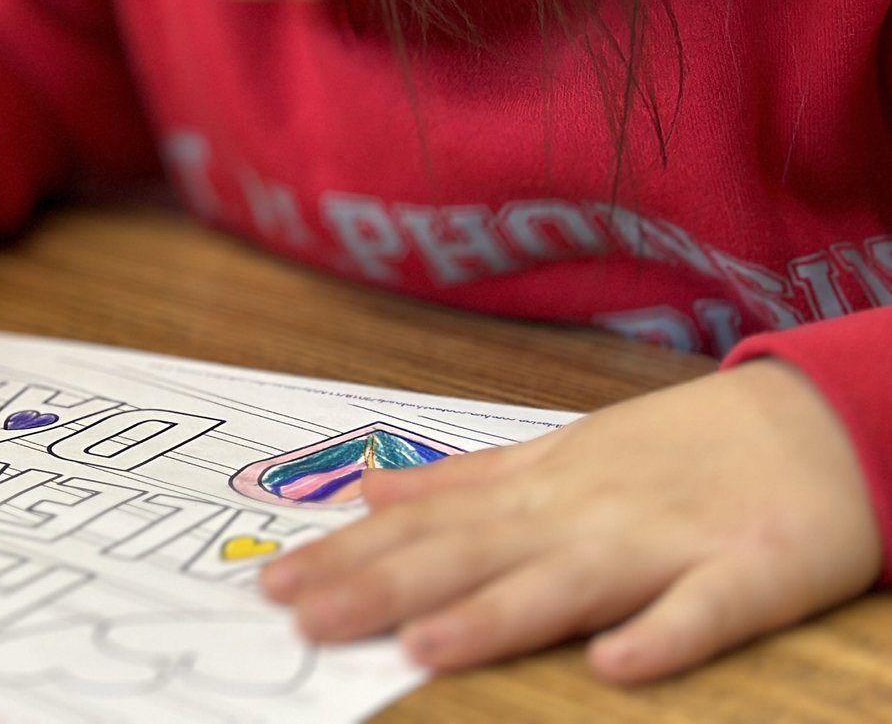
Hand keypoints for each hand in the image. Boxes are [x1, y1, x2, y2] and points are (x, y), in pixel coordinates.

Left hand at [260, 360, 881, 682]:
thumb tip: (370, 491)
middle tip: (301, 615)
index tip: (272, 583)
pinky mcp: (750, 573)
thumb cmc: (680, 451)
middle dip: (382, 587)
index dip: (349, 556)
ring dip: (494, 616)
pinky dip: (662, 636)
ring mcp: (665, 544)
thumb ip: (467, 482)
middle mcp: (585, 514)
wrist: (817, 423)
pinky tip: (618, 667)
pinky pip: (704, 612)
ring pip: (568, 585)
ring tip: (422, 648)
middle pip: (472, 555)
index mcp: (540, 490)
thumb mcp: (560, 455)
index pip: (426, 528)